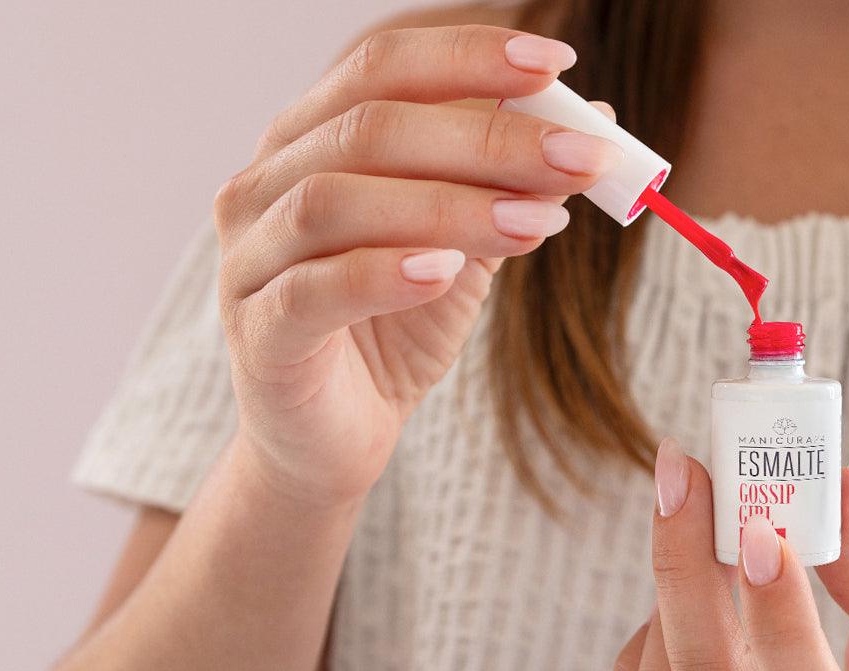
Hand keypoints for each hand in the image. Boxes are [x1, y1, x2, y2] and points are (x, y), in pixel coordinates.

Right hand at [209, 25, 620, 503]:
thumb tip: (600, 121)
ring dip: (450, 205)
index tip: (557, 62)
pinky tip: (445, 272)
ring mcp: (248, 257)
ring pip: (336, 201)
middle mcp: (264, 183)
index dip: (467, 56)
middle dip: (488, 137)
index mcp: (310, 138)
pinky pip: (313, 290)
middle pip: (369, 128)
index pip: (382, 67)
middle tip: (581, 158)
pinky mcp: (257, 333)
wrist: (337, 436)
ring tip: (537, 222)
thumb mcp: (466, 243)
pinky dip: (383, 274)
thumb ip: (511, 182)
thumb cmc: (396, 325)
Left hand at [616, 439, 848, 670]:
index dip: (776, 612)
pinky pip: (648, 661)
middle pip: (700, 661)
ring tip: (727, 528)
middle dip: (684, 559)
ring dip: (685, 577)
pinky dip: (667, 613)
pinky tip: (713, 588)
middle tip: (682, 470)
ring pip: (662, 654)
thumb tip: (847, 487)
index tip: (764, 536)